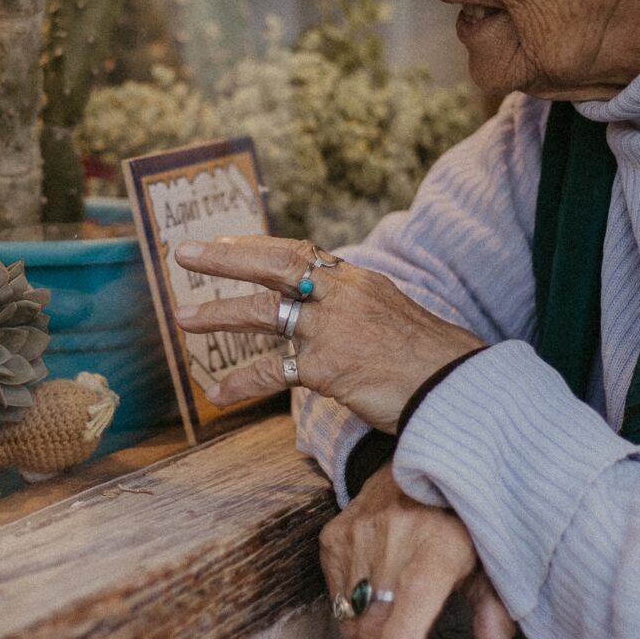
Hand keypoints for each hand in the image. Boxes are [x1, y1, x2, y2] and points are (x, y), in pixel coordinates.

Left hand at [175, 235, 482, 431]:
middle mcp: (342, 296)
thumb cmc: (430, 362)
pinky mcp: (326, 366)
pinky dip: (240, 384)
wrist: (456, 388)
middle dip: (225, 258)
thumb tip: (326, 314)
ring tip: (183, 318)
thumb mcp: (394, 317)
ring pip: (263, 312)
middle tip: (183, 253)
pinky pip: (270, 372)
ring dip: (218, 313)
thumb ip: (356, 310)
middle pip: (275, 264)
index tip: (225, 243)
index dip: (257, 247)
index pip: (301, 253)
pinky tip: (216, 395)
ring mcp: (331, 329)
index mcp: (358, 281)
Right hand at [322, 467, 516, 638]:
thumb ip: (496, 610)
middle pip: (378, 622)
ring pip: (352, 616)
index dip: (402, 638)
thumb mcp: (492, 558)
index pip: (416, 594)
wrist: (419, 458)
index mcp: (438, 546)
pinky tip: (376, 631)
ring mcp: (354, 535)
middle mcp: (391, 538)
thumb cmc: (463, 517)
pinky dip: (354, 621)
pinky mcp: (332, 536)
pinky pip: (337, 596)